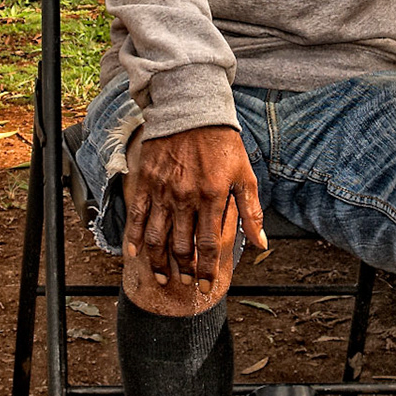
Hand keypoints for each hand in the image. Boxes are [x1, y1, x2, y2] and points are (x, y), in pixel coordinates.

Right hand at [125, 125, 265, 294]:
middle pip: (180, 246)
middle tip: (184, 282)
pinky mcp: (146, 181)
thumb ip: (251, 212)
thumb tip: (261, 243)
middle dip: (183, 270)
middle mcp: (186, 197)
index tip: (204, 286)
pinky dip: (134, 237)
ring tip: (161, 277)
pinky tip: (134, 253)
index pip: (207, 245)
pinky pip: (138, 215)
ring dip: (158, 262)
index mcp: (213, 197)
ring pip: (157, 236)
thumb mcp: (245, 175)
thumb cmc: (222, 142)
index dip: (205, 270)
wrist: (192, 109)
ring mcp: (163, 190)